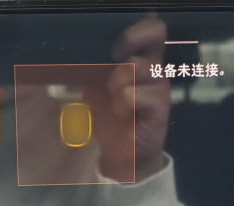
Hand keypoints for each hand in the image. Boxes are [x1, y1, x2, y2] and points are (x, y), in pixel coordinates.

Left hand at [86, 16, 170, 181]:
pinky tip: (121, 113)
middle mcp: (155, 65)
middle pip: (156, 31)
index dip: (135, 24)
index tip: (113, 40)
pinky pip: (132, 95)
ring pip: (136, 66)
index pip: (151, 24)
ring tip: (114, 97)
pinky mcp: (160, 107)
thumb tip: (73, 43)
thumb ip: (93, 61)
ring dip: (116, 82)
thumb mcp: (96, 82)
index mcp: (142, 56)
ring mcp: (160, 85)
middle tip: (113, 56)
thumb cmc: (110, 114)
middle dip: (130, 39)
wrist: (122, 153)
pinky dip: (120, 104)